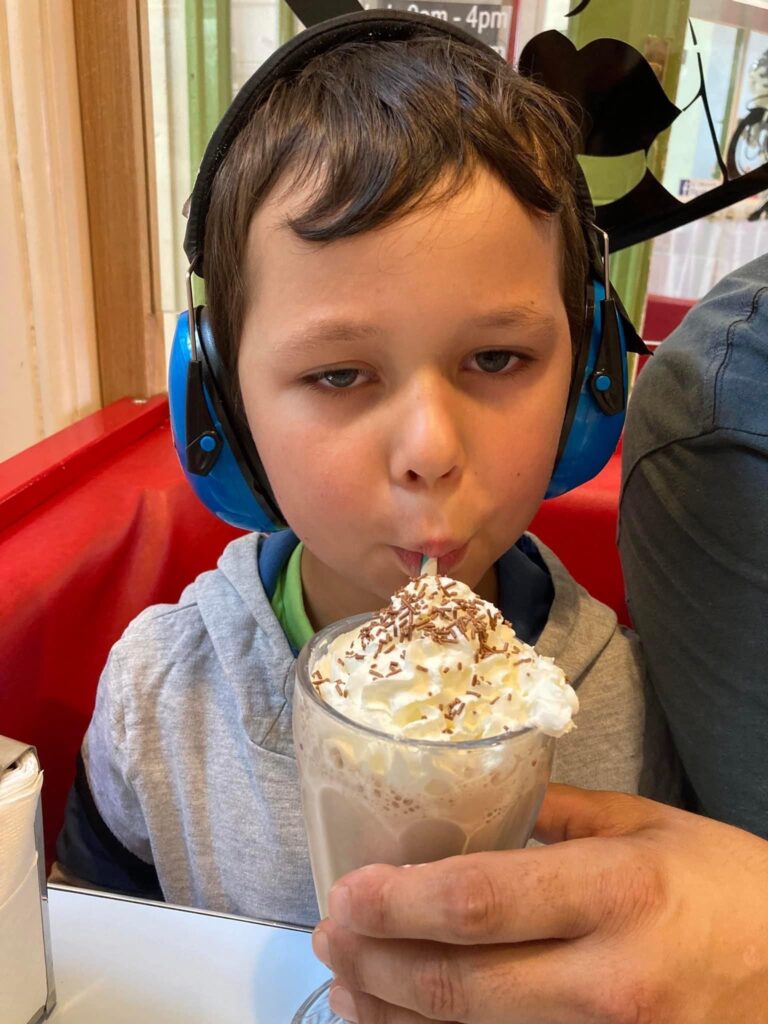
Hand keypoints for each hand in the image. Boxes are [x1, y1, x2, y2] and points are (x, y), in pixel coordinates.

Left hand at [312, 784, 767, 1022]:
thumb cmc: (733, 889)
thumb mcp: (651, 824)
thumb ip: (560, 811)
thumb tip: (478, 795)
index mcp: (618, 894)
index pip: (481, 901)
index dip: (399, 901)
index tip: (347, 891)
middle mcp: (609, 983)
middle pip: (460, 984)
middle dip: (377, 962)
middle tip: (330, 936)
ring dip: (394, 1017)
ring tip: (349, 987)